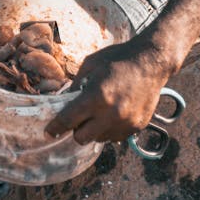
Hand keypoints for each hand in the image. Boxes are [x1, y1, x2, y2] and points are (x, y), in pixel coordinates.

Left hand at [44, 39, 170, 144]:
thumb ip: (75, 85)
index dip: (55, 127)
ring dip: (94, 129)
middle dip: (75, 129)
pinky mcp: (136, 127)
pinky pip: (115, 137)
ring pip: (98, 139)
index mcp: (96, 97)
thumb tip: (64, 102)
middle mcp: (110, 114)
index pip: (68, 120)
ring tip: (99, 112)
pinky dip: (109, 129)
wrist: (151, 62)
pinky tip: (113, 113)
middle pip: (81, 137)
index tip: (48, 132)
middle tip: (78, 118)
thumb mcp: (90, 65)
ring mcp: (125, 123)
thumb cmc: (117, 59)